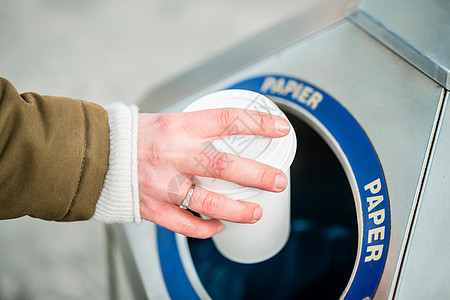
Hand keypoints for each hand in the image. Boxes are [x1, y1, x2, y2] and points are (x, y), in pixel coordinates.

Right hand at [138, 108, 289, 237]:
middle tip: (279, 180)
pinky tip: (219, 226)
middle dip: (257, 174)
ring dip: (237, 210)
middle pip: (223, 165)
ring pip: (208, 202)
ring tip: (257, 212)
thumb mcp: (169, 121)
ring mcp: (162, 184)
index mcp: (178, 127)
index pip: (227, 120)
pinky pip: (184, 224)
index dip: (258, 124)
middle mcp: (173, 155)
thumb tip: (232, 133)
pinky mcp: (152, 207)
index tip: (279, 129)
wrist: (95, 154)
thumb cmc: (135, 136)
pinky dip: (205, 229)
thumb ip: (198, 131)